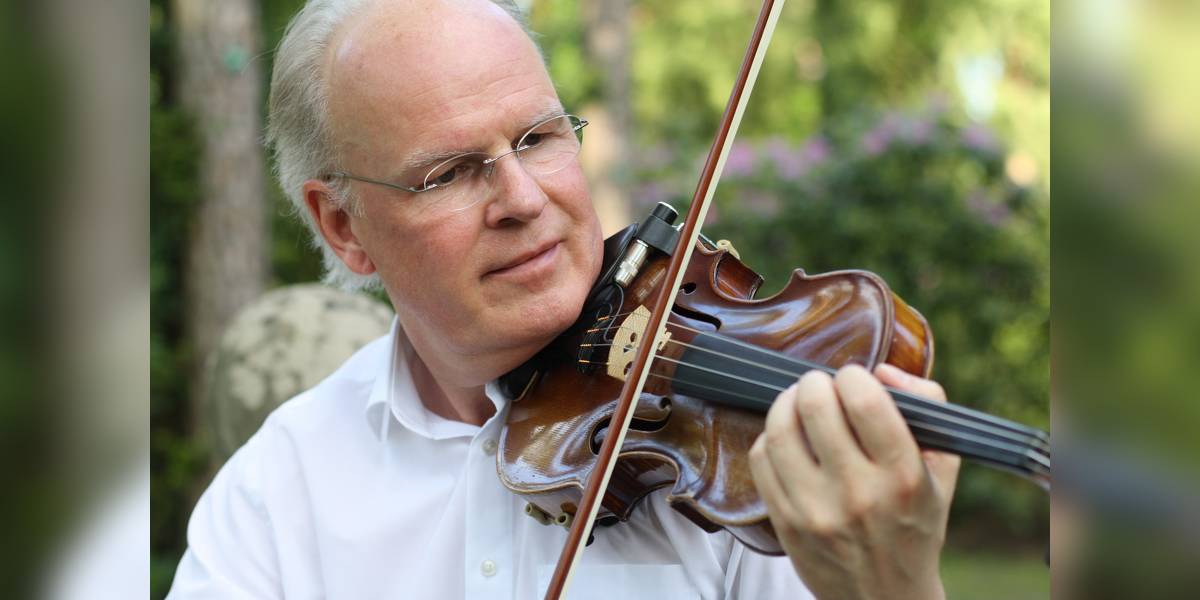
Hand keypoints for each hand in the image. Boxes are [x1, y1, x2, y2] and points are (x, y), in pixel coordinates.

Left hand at [748, 363, 960, 599]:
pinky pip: (761, 460)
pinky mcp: (786, 523)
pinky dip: (770, 437)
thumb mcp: (942, 469)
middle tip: (820, 385)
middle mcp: (858, 494)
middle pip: (815, 407)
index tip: (853, 379)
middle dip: (815, 383)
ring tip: (798, 402)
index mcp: (903, 476)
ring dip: (785, 402)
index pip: (865, 401)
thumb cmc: (915, 526)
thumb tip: (882, 370)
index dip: (852, 376)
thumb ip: (928, 407)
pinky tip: (787, 438)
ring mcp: (816, 511)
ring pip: (780, 431)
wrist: (886, 599)